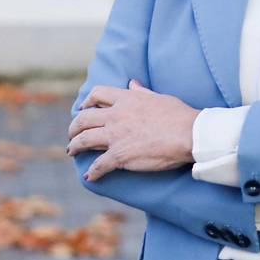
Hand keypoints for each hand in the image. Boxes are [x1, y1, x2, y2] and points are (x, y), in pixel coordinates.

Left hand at [67, 79, 200, 181]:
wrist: (188, 134)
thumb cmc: (178, 115)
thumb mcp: (158, 97)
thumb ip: (141, 92)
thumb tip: (132, 83)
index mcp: (126, 99)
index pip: (97, 94)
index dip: (87, 102)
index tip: (83, 108)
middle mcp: (116, 116)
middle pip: (84, 119)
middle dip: (74, 127)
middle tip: (72, 134)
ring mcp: (115, 136)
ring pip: (84, 140)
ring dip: (75, 146)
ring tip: (71, 151)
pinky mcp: (119, 156)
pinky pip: (98, 165)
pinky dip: (92, 172)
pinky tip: (90, 176)